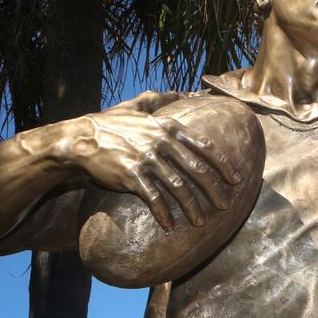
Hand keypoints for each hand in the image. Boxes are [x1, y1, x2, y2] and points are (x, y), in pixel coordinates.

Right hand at [63, 91, 243, 230]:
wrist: (80, 138)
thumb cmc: (111, 124)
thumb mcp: (137, 105)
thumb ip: (161, 99)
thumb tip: (185, 92)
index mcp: (168, 127)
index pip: (204, 146)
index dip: (223, 164)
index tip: (236, 179)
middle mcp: (161, 142)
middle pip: (196, 169)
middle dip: (213, 189)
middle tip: (224, 205)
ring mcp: (147, 158)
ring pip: (178, 186)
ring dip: (192, 206)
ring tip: (201, 222)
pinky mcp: (131, 175)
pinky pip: (153, 197)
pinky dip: (163, 212)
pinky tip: (169, 225)